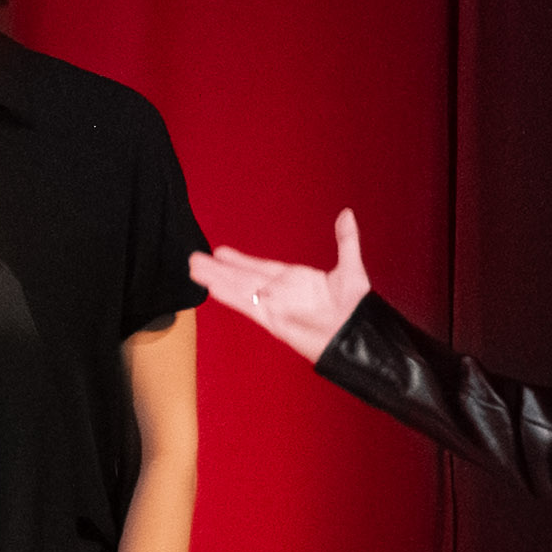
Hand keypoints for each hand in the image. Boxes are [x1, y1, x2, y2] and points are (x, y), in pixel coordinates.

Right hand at [188, 207, 376, 364]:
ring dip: (217, 279)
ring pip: (239, 289)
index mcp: (295, 280)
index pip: (261, 267)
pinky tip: (212, 287)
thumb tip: (347, 214)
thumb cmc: (355, 308)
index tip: (220, 253)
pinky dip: (229, 297)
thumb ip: (346, 241)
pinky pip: (247, 306)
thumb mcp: (351, 269)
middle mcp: (280, 292)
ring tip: (195, 269)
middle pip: (243, 277)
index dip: (240, 260)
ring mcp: (275, 306)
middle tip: (195, 259)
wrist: (356, 337)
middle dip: (219, 269)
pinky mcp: (273, 321)